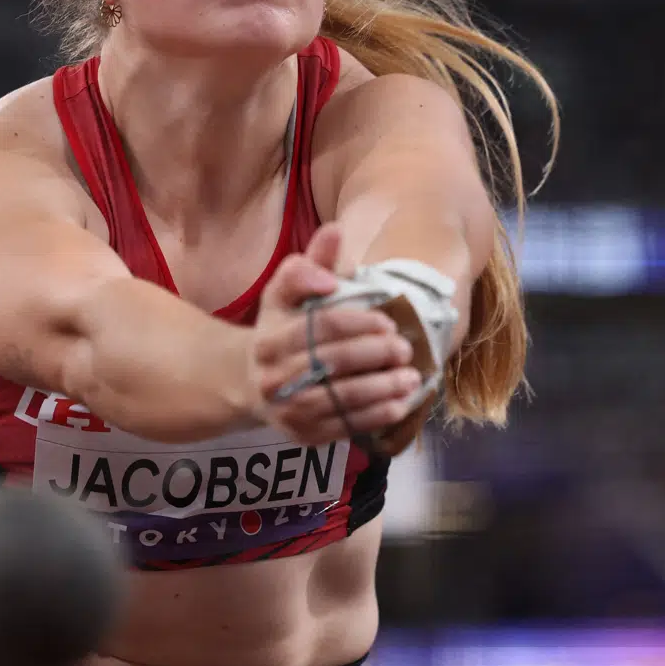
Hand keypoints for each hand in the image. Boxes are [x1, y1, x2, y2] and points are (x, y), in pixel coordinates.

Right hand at [248, 223, 424, 444]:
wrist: (253, 383)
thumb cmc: (281, 329)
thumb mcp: (286, 293)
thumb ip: (311, 262)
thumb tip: (335, 231)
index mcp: (269, 336)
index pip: (320, 326)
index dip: (358, 322)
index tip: (388, 320)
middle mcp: (273, 375)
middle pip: (332, 362)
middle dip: (375, 354)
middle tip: (405, 348)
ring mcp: (286, 409)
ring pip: (339, 398)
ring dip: (381, 389)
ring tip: (411, 377)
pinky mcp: (301, 435)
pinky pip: (343, 426)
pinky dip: (374, 416)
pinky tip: (399, 404)